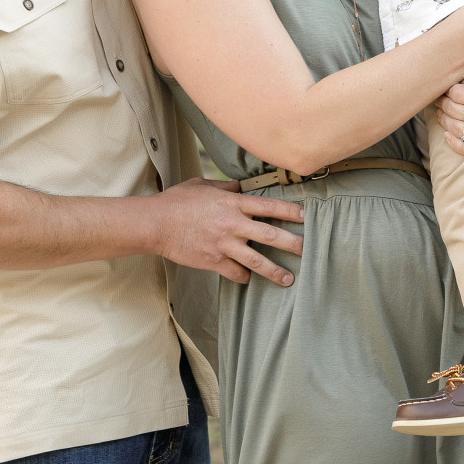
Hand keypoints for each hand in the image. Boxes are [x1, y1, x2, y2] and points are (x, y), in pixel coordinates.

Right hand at [148, 178, 304, 285]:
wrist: (155, 224)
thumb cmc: (176, 202)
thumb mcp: (202, 185)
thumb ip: (224, 187)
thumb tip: (239, 186)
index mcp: (232, 204)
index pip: (269, 206)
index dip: (290, 211)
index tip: (305, 216)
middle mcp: (232, 225)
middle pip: (270, 235)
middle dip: (292, 243)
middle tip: (307, 249)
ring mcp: (223, 245)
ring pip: (257, 261)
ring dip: (275, 271)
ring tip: (289, 278)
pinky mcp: (213, 261)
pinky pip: (235, 272)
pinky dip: (244, 276)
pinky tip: (249, 278)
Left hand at [436, 62, 463, 157]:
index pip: (456, 94)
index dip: (448, 89)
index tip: (448, 86)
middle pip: (453, 111)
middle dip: (443, 103)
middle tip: (440, 98)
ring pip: (456, 129)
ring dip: (444, 120)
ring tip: (442, 112)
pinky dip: (453, 142)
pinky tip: (448, 133)